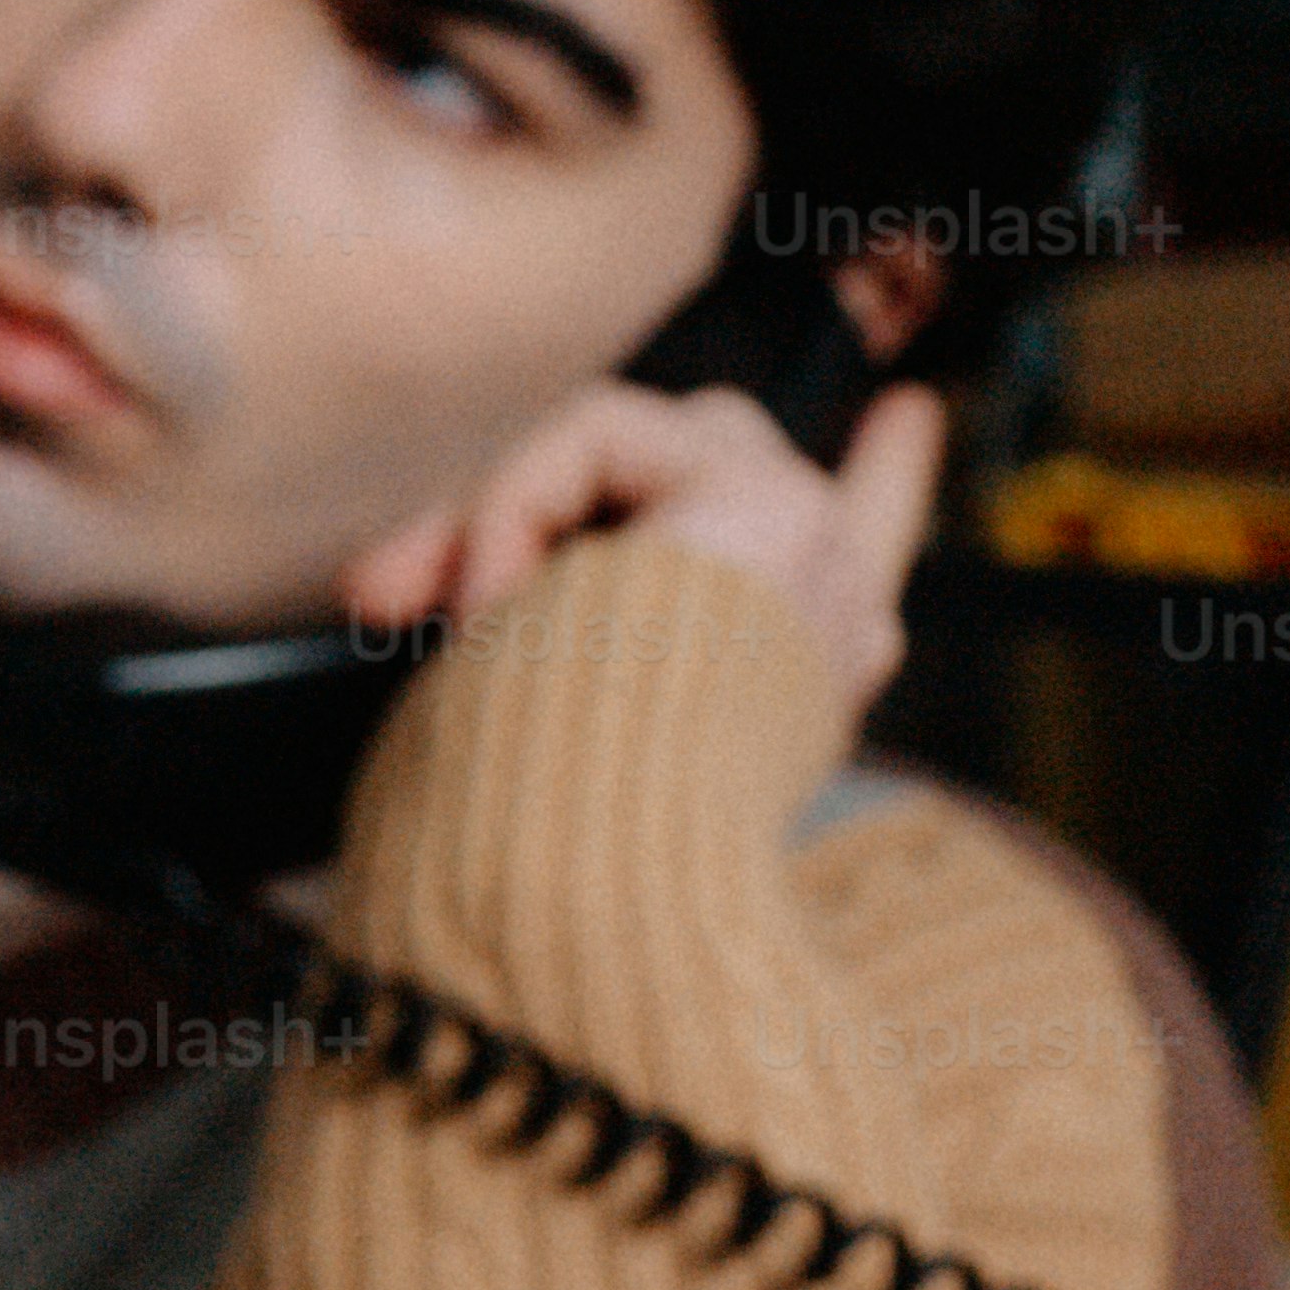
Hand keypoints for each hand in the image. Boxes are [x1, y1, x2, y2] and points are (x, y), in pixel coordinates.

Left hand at [335, 366, 947, 778]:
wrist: (578, 874)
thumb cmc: (530, 838)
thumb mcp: (539, 720)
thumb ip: (520, 631)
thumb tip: (388, 583)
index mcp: (794, 680)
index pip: (871, 550)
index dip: (890, 480)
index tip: (907, 415)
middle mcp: (828, 612)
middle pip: (696, 455)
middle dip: (514, 499)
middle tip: (382, 594)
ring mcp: (813, 549)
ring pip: (622, 438)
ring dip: (494, 511)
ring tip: (436, 620)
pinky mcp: (768, 505)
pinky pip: (597, 434)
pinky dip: (511, 510)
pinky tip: (493, 612)